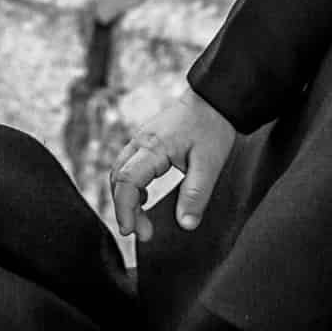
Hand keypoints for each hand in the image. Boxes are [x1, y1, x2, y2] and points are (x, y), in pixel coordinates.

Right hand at [108, 83, 235, 241]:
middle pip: (117, 179)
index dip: (125, 209)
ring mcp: (141, 140)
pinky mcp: (146, 142)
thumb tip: (185, 224)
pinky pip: (128, 166)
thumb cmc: (212, 126)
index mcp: (153, 147)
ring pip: (119, 173)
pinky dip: (130, 186)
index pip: (126, 181)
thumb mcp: (210, 164)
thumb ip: (196, 195)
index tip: (132, 231)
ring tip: (142, 221)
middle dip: (124, 209)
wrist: (214, 98)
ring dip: (126, 198)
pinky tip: (145, 198)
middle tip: (143, 232)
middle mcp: (140, 142)